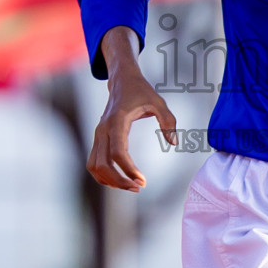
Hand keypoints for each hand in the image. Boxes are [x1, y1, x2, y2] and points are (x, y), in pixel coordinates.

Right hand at [87, 27, 176, 191]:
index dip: (128, 170)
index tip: (142, 180)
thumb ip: (168, 121)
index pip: (118, 152)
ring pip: (95, 166)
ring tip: (131, 186)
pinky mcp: (98, 139)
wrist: (122, 80)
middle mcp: (103, 130)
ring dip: (110, 181)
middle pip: (103, 164)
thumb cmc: (140, 91)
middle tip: (139, 187)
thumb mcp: (159, 102)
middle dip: (119, 181)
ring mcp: (98, 135)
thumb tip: (173, 143)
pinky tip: (121, 180)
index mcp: (117, 121)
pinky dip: (104, 176)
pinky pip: (94, 163)